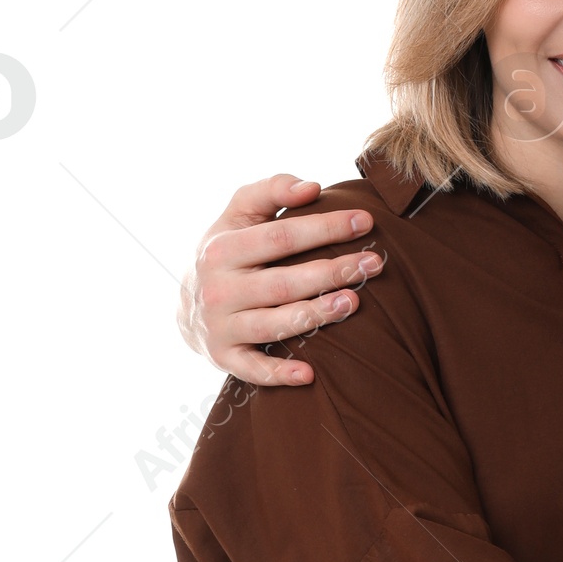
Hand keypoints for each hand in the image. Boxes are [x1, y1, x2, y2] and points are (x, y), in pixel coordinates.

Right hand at [178, 174, 383, 385]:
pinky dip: (278, 374)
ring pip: (274, 324)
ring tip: (353, 302)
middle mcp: (219, 289)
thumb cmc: (229, 250)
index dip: (325, 228)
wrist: (188, 304)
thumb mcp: (238, 214)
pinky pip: (253, 370)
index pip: (281, 237)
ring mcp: (221, 326)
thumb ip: (271, 191)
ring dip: (314, 316)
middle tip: (374, 264)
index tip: (365, 221)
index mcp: (222, 249)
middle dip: (332, 272)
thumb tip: (312, 187)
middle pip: (283, 282)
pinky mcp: (225, 358)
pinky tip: (310, 374)